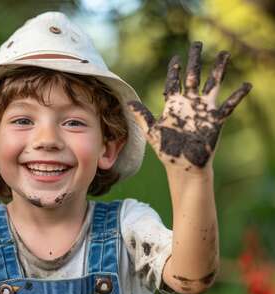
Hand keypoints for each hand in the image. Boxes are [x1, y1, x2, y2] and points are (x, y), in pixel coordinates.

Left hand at [128, 41, 251, 172]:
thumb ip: (142, 116)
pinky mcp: (215, 119)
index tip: (176, 58)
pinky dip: (238, 95)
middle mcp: (189, 104)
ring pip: (212, 84)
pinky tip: (247, 85)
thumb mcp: (153, 131)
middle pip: (193, 76)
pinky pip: (229, 104)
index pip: (173, 82)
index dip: (174, 70)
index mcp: (173, 105)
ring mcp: (203, 110)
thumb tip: (129, 101)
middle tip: (197, 43)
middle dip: (195, 60)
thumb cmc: (167, 150)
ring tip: (225, 53)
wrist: (183, 166)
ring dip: (218, 69)